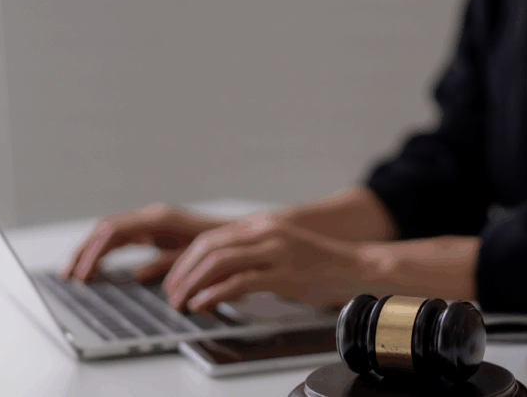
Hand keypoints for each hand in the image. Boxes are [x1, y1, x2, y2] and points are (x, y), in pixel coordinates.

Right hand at [60, 203, 233, 281]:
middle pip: (106, 229)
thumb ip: (166, 264)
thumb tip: (136, 274)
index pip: (114, 230)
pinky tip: (97, 270)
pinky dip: (105, 252)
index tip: (81, 274)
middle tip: (68, 276)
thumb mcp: (195, 258)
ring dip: (91, 252)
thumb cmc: (224, 245)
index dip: (93, 252)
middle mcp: (153, 216)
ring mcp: (153, 222)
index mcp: (160, 219)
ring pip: (111, 233)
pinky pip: (122, 238)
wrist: (244, 235)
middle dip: (84, 251)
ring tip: (76, 275)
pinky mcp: (155, 231)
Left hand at [161, 211, 374, 311]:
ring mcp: (276, 251)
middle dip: (182, 273)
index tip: (175, 281)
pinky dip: (216, 293)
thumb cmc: (318, 263)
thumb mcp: (280, 249)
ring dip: (193, 283)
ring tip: (182, 302)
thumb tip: (217, 274)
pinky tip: (204, 303)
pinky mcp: (285, 273)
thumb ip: (252, 254)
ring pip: (219, 261)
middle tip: (171, 294)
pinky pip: (241, 280)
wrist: (354, 266)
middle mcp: (266, 231)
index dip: (185, 260)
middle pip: (208, 246)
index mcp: (262, 224)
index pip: (210, 238)